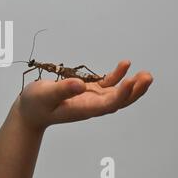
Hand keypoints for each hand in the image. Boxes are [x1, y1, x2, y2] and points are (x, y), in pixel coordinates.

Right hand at [15, 60, 153, 131]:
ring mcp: (91, 99)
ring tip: (145, 74)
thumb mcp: (44, 95)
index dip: (122, 94)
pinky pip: (107, 85)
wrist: (30, 111)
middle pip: (119, 101)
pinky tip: (124, 65)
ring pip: (117, 94)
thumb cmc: (35, 104)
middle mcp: (91, 106)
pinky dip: (117, 76)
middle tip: (147, 77)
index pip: (108, 104)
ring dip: (132, 85)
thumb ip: (61, 90)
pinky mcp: (88, 92)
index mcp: (83, 109)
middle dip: (135, 91)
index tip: (131, 81)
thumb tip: (80, 85)